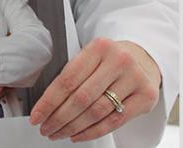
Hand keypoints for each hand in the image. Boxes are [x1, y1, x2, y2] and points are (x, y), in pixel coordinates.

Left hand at [29, 38, 160, 142]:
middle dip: (59, 118)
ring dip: (73, 127)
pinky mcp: (146, 96)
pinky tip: (78, 135)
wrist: (143, 59)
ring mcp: (135, 78)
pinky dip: (92, 132)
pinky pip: (114, 121)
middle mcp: (119, 60)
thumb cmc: (109, 60)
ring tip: (59, 133)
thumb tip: (46, 106)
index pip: (68, 79)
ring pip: (96, 111)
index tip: (37, 116)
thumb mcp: (90, 58)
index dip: (49, 102)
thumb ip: (72, 76)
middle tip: (46, 128)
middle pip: (81, 97)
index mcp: (99, 47)